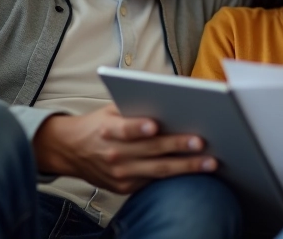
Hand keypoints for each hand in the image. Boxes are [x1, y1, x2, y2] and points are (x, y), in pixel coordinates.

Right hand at [33, 104, 215, 194]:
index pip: (124, 129)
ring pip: (158, 171)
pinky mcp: (125, 187)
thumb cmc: (100, 124)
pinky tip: (196, 173)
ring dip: (186, 167)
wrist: (72, 151)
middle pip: (150, 151)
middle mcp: (114, 154)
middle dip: (178, 147)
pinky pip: (155, 182)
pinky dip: (177, 177)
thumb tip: (171, 95)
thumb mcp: (111, 108)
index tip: (155, 125)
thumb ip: (136, 104)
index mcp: (108, 129)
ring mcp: (120, 173)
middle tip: (201, 142)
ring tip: (210, 162)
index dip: (138, 127)